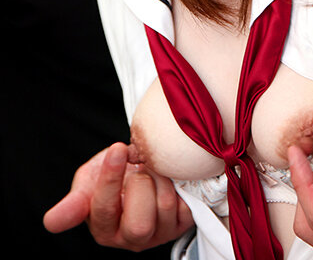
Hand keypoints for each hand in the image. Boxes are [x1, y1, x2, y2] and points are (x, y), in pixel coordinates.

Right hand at [43, 142, 193, 250]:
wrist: (142, 168)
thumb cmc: (114, 176)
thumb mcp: (89, 181)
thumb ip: (74, 202)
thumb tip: (51, 222)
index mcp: (103, 229)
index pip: (104, 210)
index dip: (110, 179)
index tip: (117, 150)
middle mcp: (131, 239)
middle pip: (139, 224)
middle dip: (139, 184)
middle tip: (137, 166)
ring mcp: (159, 234)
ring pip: (163, 208)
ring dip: (159, 178)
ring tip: (151, 169)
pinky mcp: (182, 224)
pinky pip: (185, 205)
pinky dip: (177, 183)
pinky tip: (167, 177)